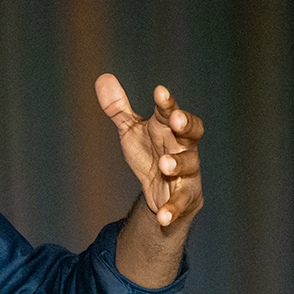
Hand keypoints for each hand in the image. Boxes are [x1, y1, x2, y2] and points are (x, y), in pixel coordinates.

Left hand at [95, 73, 203, 227]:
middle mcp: (182, 147)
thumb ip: (118, 108)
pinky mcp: (185, 196)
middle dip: (186, 126)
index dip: (167, 103)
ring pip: (189, 165)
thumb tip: (102, 78)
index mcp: (168, 128)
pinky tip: (162, 216)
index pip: (171, 111)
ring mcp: (187, 171)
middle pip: (191, 133)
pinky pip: (181, 202)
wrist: (162, 189)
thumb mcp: (131, 130)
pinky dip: (172, 209)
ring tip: (165, 165)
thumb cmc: (150, 152)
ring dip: (177, 164)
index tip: (159, 91)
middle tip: (176, 120)